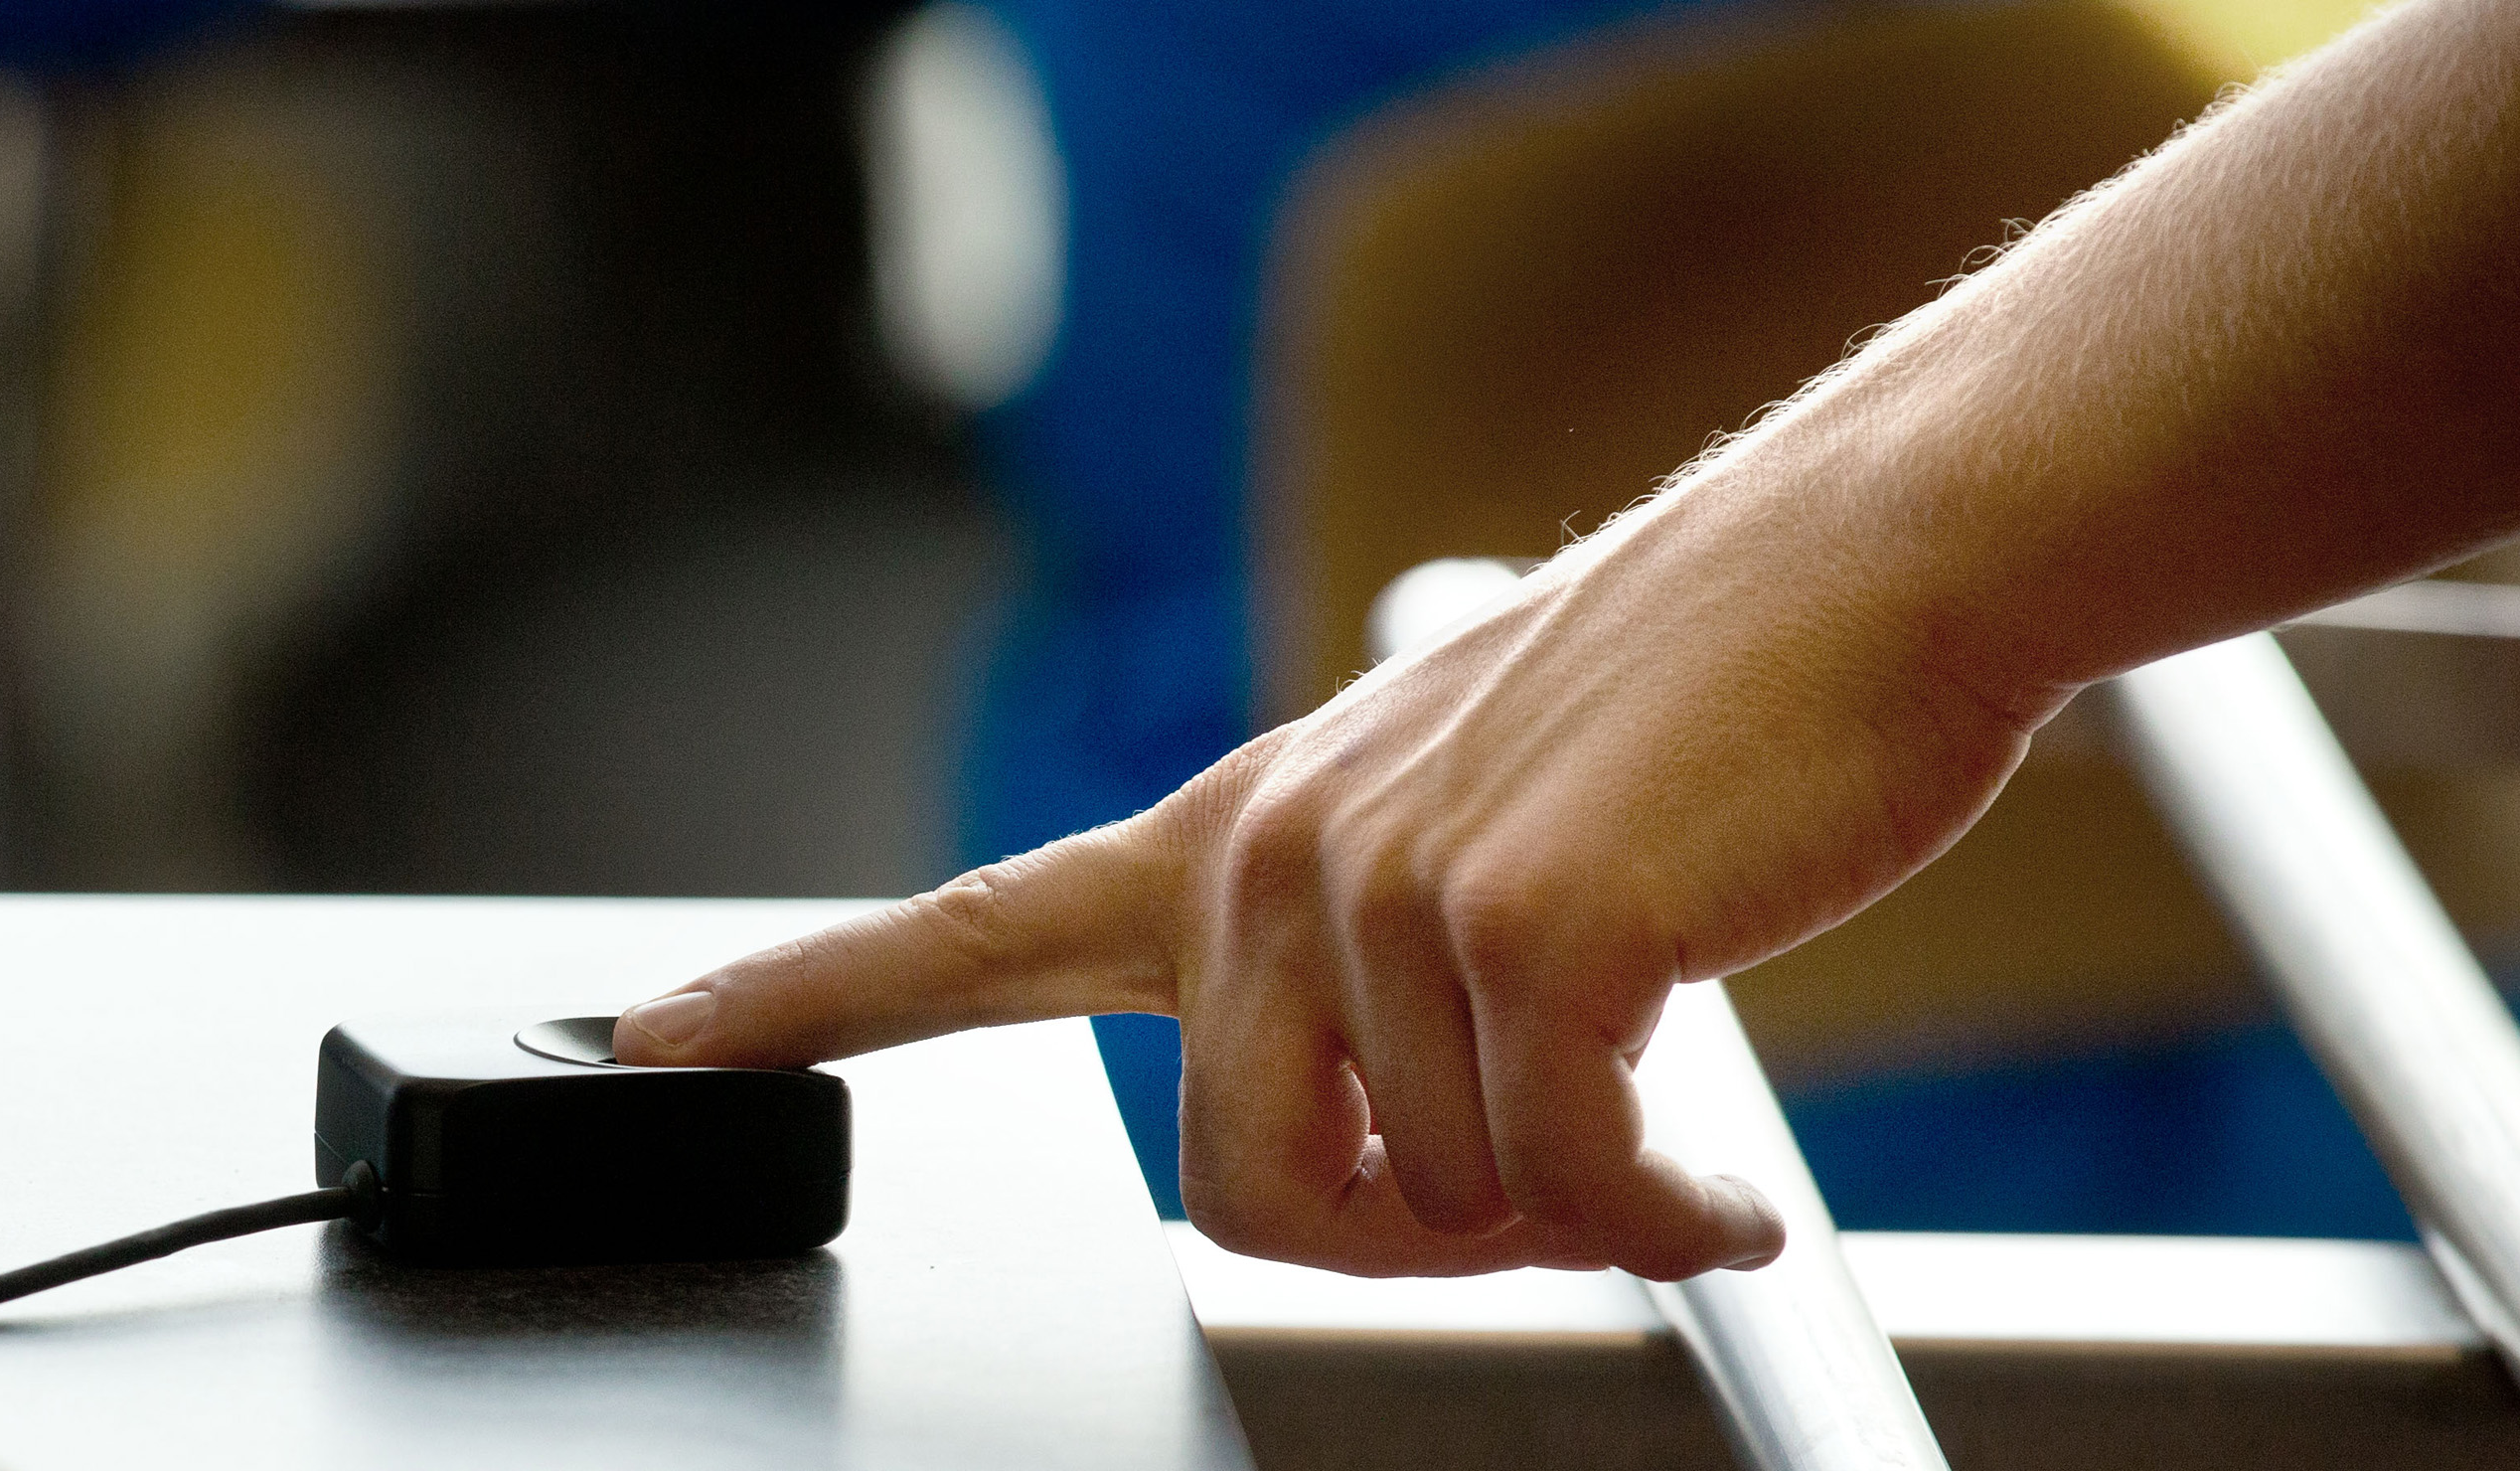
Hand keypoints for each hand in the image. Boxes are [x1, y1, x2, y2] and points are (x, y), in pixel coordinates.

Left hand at [613, 454, 2038, 1279]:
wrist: (1870, 563)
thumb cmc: (1692, 702)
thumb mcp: (1464, 815)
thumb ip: (1371, 968)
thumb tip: (1409, 1176)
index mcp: (1241, 832)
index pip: (968, 933)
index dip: (793, 1002)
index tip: (649, 1046)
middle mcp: (1277, 860)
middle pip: (1242, 1194)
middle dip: (1409, 1239)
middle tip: (1555, 1185)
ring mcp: (1386, 890)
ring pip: (1431, 1207)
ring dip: (1570, 1207)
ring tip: (1666, 1115)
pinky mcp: (1522, 933)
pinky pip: (1565, 1194)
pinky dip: (1660, 1227)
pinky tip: (1721, 1194)